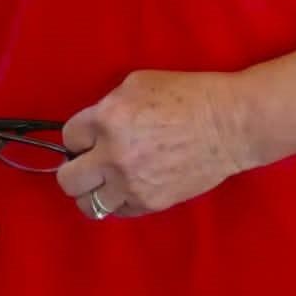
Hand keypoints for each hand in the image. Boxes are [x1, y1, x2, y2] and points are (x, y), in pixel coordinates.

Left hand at [56, 70, 252, 219]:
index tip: (90, 137)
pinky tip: (128, 187)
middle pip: (67, 179)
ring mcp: (132, 183)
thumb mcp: (136, 85)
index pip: (68, 137)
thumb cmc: (186, 96)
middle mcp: (113, 155)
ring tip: (105, 181)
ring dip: (93, 191)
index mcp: (107, 119)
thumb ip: (107, 106)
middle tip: (89, 162)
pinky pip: (118, 211)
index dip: (79, 136)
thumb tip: (94, 126)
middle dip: (74, 169)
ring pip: (88, 204)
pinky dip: (118, 201)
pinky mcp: (151, 202)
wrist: (228, 125)